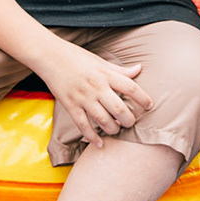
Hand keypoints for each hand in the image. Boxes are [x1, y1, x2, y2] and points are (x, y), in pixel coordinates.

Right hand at [37, 41, 152, 148]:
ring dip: (113, 128)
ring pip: (103, 119)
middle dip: (128, 119)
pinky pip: (83, 125)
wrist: (50, 57)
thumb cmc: (77, 57)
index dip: (143, 98)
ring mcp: (83, 98)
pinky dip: (92, 137)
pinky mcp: (70, 106)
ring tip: (116, 129)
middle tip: (131, 122)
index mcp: (105, 74)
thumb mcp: (100, 61)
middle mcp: (96, 87)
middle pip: (119, 108)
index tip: (149, 105)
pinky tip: (100, 143)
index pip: (130, 87)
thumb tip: (139, 69)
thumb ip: (120, 70)